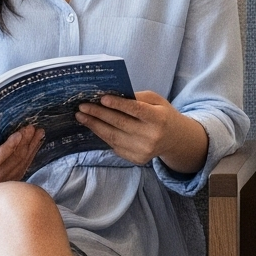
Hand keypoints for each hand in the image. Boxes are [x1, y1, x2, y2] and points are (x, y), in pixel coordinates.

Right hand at [0, 126, 42, 186]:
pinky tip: (36, 143)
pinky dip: (31, 155)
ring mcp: (0, 185)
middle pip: (11, 163)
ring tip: (38, 132)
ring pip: (19, 166)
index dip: (8, 148)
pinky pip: (22, 169)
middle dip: (23, 144)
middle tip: (31, 128)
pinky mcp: (7, 183)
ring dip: (30, 148)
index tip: (18, 134)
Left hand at [76, 91, 202, 170]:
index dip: (118, 104)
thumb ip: (137, 98)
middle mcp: (151, 136)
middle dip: (98, 114)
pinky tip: (94, 127)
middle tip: (82, 106)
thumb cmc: (162, 115)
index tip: (102, 98)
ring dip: (95, 126)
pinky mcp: (137, 159)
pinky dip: (102, 135)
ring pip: (113, 137)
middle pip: (120, 124)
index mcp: (159, 119)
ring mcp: (143, 150)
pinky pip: (114, 146)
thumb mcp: (156, 101)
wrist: (174, 139)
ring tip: (82, 117)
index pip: (136, 110)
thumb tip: (112, 96)